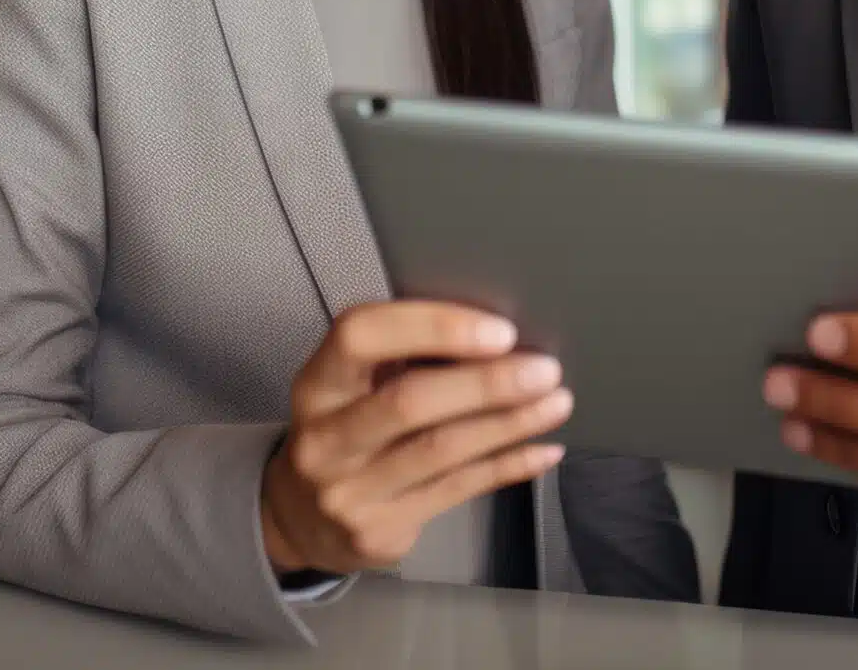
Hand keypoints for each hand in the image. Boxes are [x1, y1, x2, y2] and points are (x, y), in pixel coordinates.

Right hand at [261, 301, 570, 575]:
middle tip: (544, 369)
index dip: (433, 326)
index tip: (497, 330)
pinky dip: (508, 466)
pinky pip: (458, 490)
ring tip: (557, 402)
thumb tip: (494, 333)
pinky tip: (544, 448)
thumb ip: (400, 358)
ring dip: (510, 423)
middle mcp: (325, 439)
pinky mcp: (380, 530)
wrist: (300, 518)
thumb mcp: (348, 386)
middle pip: (409, 402)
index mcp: (317, 384)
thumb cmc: (343, 430)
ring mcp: (350, 492)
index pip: (362, 336)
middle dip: (486, 383)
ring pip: (442, 450)